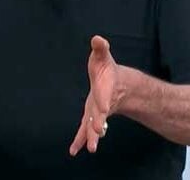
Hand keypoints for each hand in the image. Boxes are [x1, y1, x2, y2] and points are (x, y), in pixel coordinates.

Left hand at [69, 35, 122, 155]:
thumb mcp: (103, 56)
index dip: (104, 102)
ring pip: (94, 126)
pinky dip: (80, 140)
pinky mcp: (91, 117)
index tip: (104, 109)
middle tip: (98, 132)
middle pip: (101, 115)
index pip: (105, 96)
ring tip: (91, 149)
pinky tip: (73, 151)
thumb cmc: (106, 68)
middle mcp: (103, 103)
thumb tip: (97, 38)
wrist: (116, 84)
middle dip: (100, 123)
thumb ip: (101, 48)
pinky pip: (85, 130)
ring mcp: (97, 112)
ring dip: (92, 137)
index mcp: (106, 89)